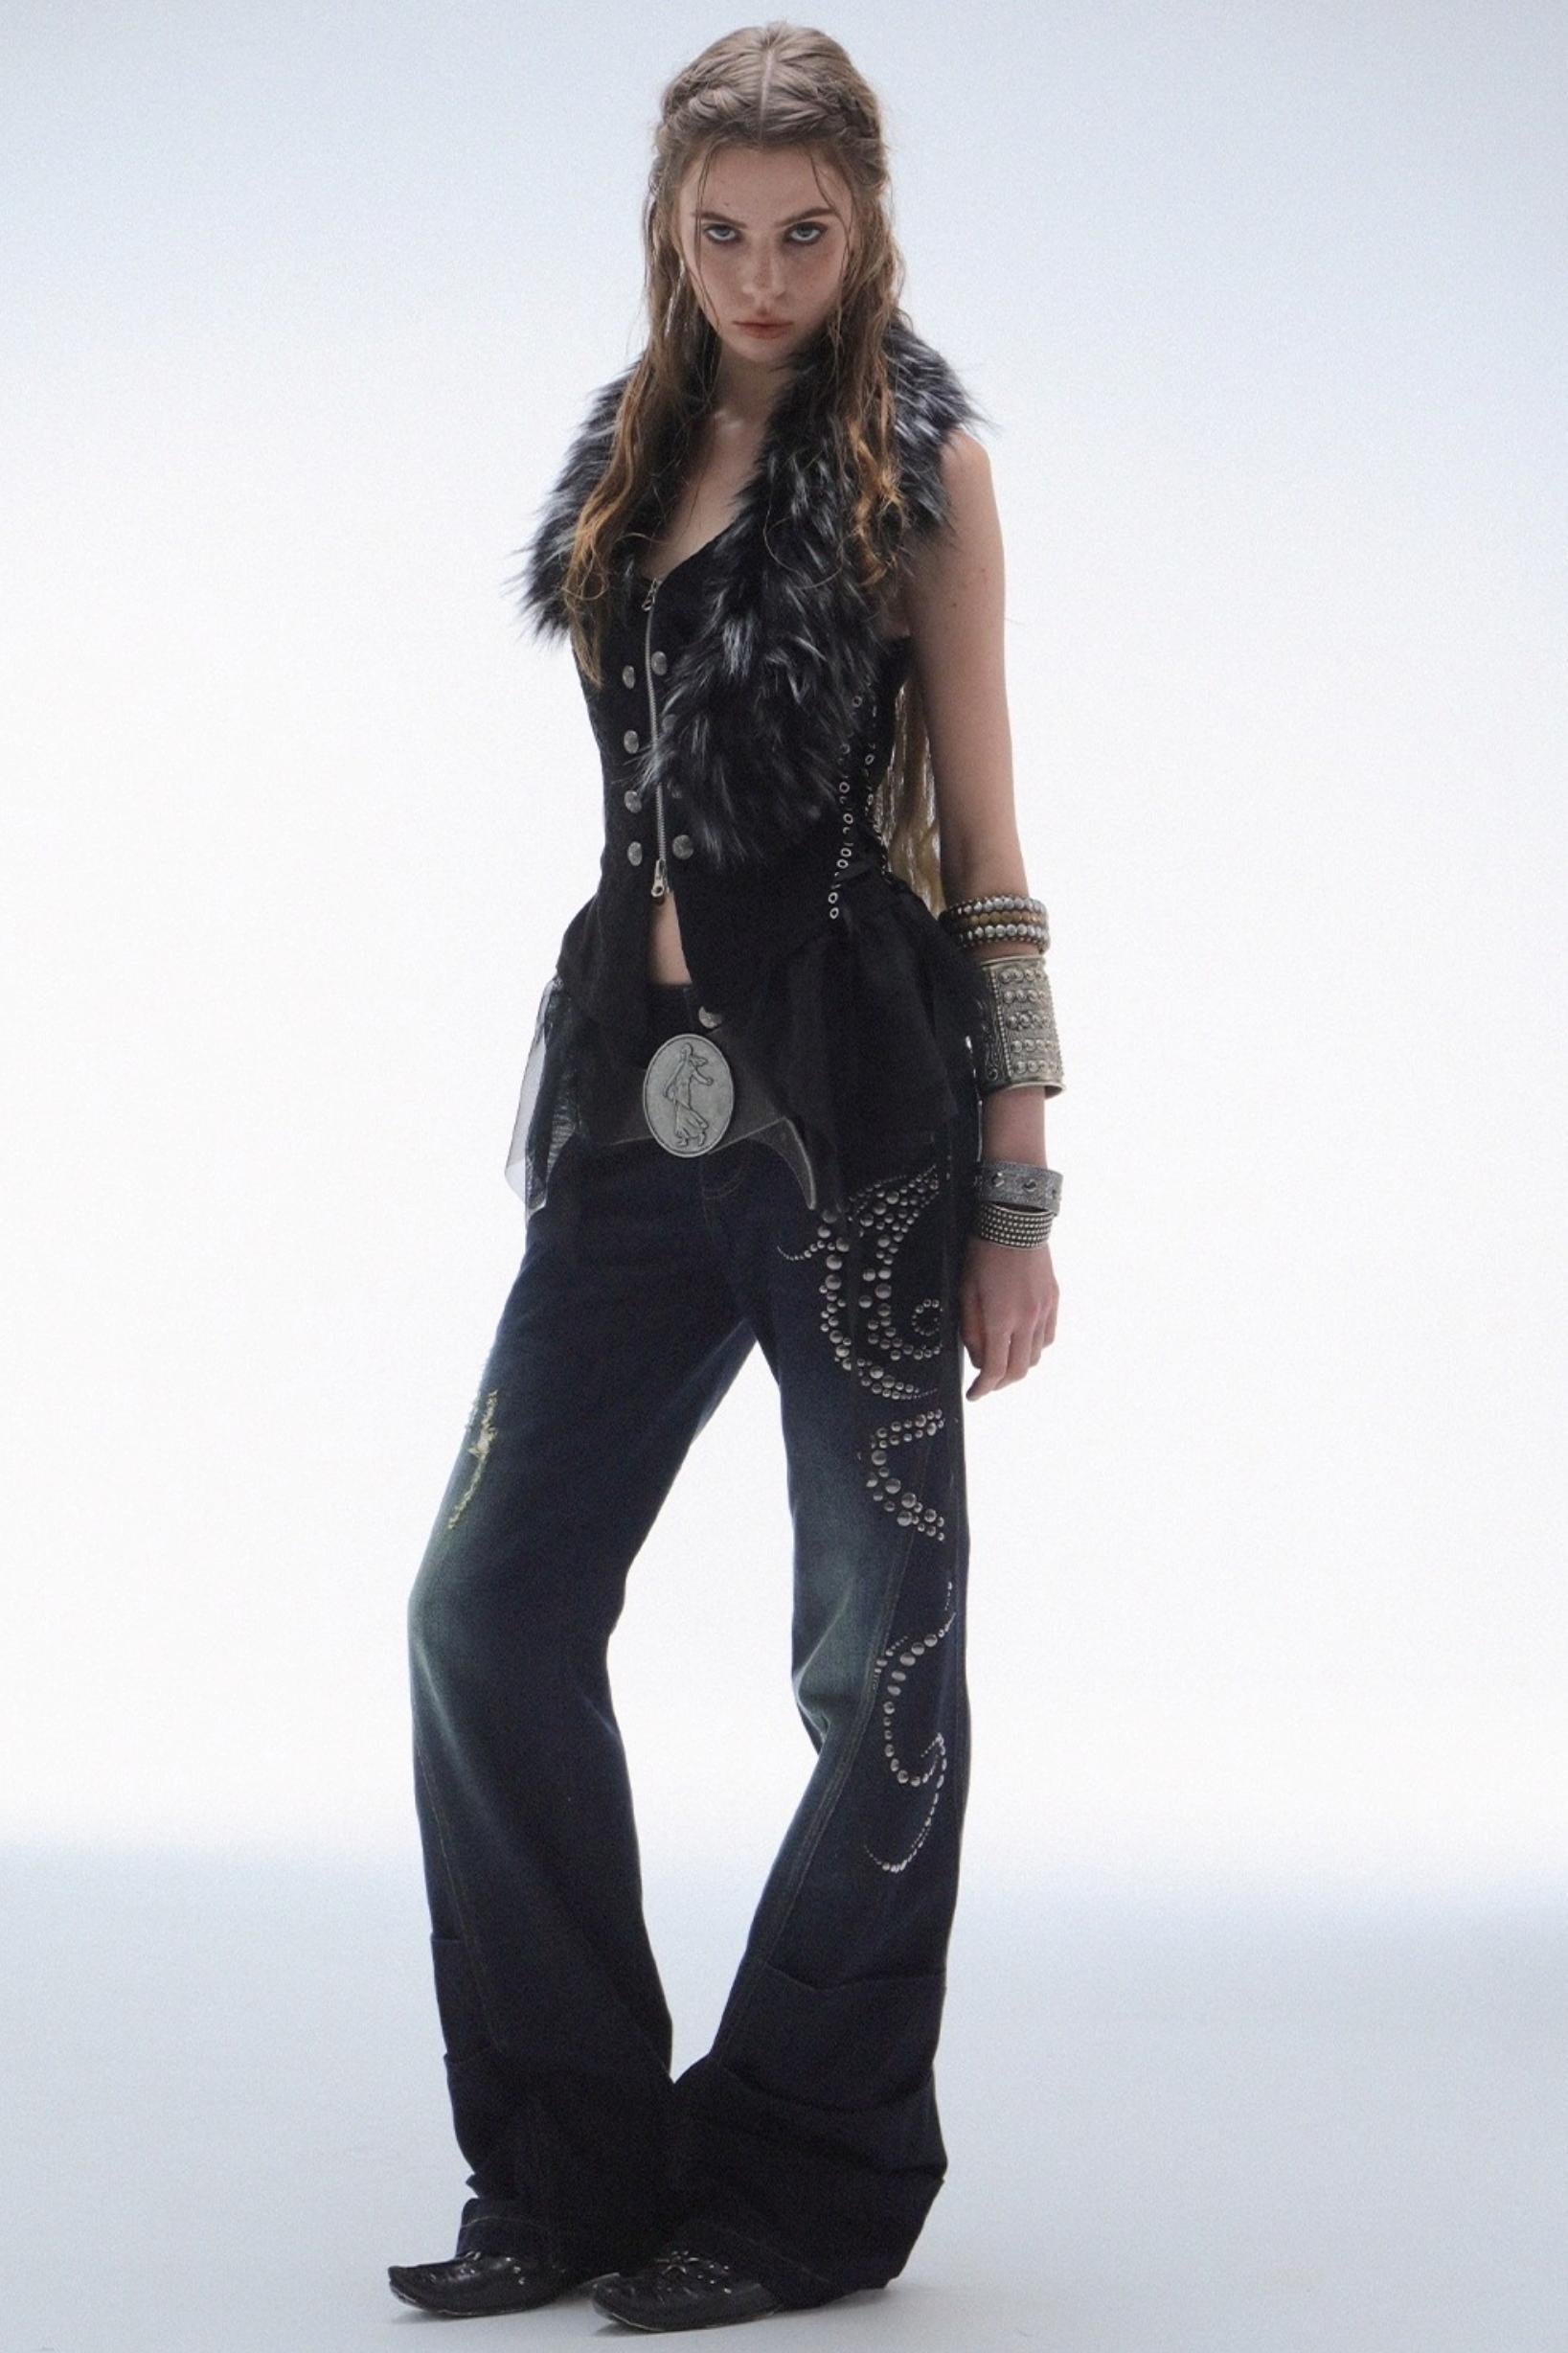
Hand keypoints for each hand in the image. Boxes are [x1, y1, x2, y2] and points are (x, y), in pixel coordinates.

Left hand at [958, 1234, 1058, 1399]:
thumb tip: (979, 1360)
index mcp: (1001, 1318)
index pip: (996, 1369)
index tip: (975, 1394)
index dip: (984, 1388)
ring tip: (1003, 1360)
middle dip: (1001, 1383)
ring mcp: (1044, 1311)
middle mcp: (1026, 1320)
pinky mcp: (1053, 1301)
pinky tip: (1022, 1341)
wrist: (1016, 1222)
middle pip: (1019, 1370)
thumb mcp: (966, 1292)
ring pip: (1035, 1356)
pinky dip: (1034, 1348)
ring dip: (1018, 1366)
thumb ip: (972, 1330)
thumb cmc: (984, 1253)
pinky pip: (1047, 1337)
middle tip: (987, 1383)